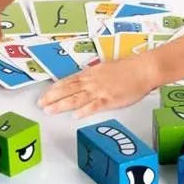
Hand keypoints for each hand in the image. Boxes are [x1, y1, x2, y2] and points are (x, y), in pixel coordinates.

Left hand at [37, 56, 157, 117]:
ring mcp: (100, 90)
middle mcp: (93, 81)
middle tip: (40, 104)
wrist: (142, 69)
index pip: (69, 81)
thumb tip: (84, 79)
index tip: (44, 94)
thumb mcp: (106, 68)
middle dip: (53, 97)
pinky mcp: (110, 99)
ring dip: (62, 104)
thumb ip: (94, 75)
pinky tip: (76, 115)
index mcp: (91, 73)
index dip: (55, 88)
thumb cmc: (128, 69)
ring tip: (50, 110)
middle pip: (69, 89)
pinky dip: (85, 110)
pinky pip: (95, 106)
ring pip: (77, 98)